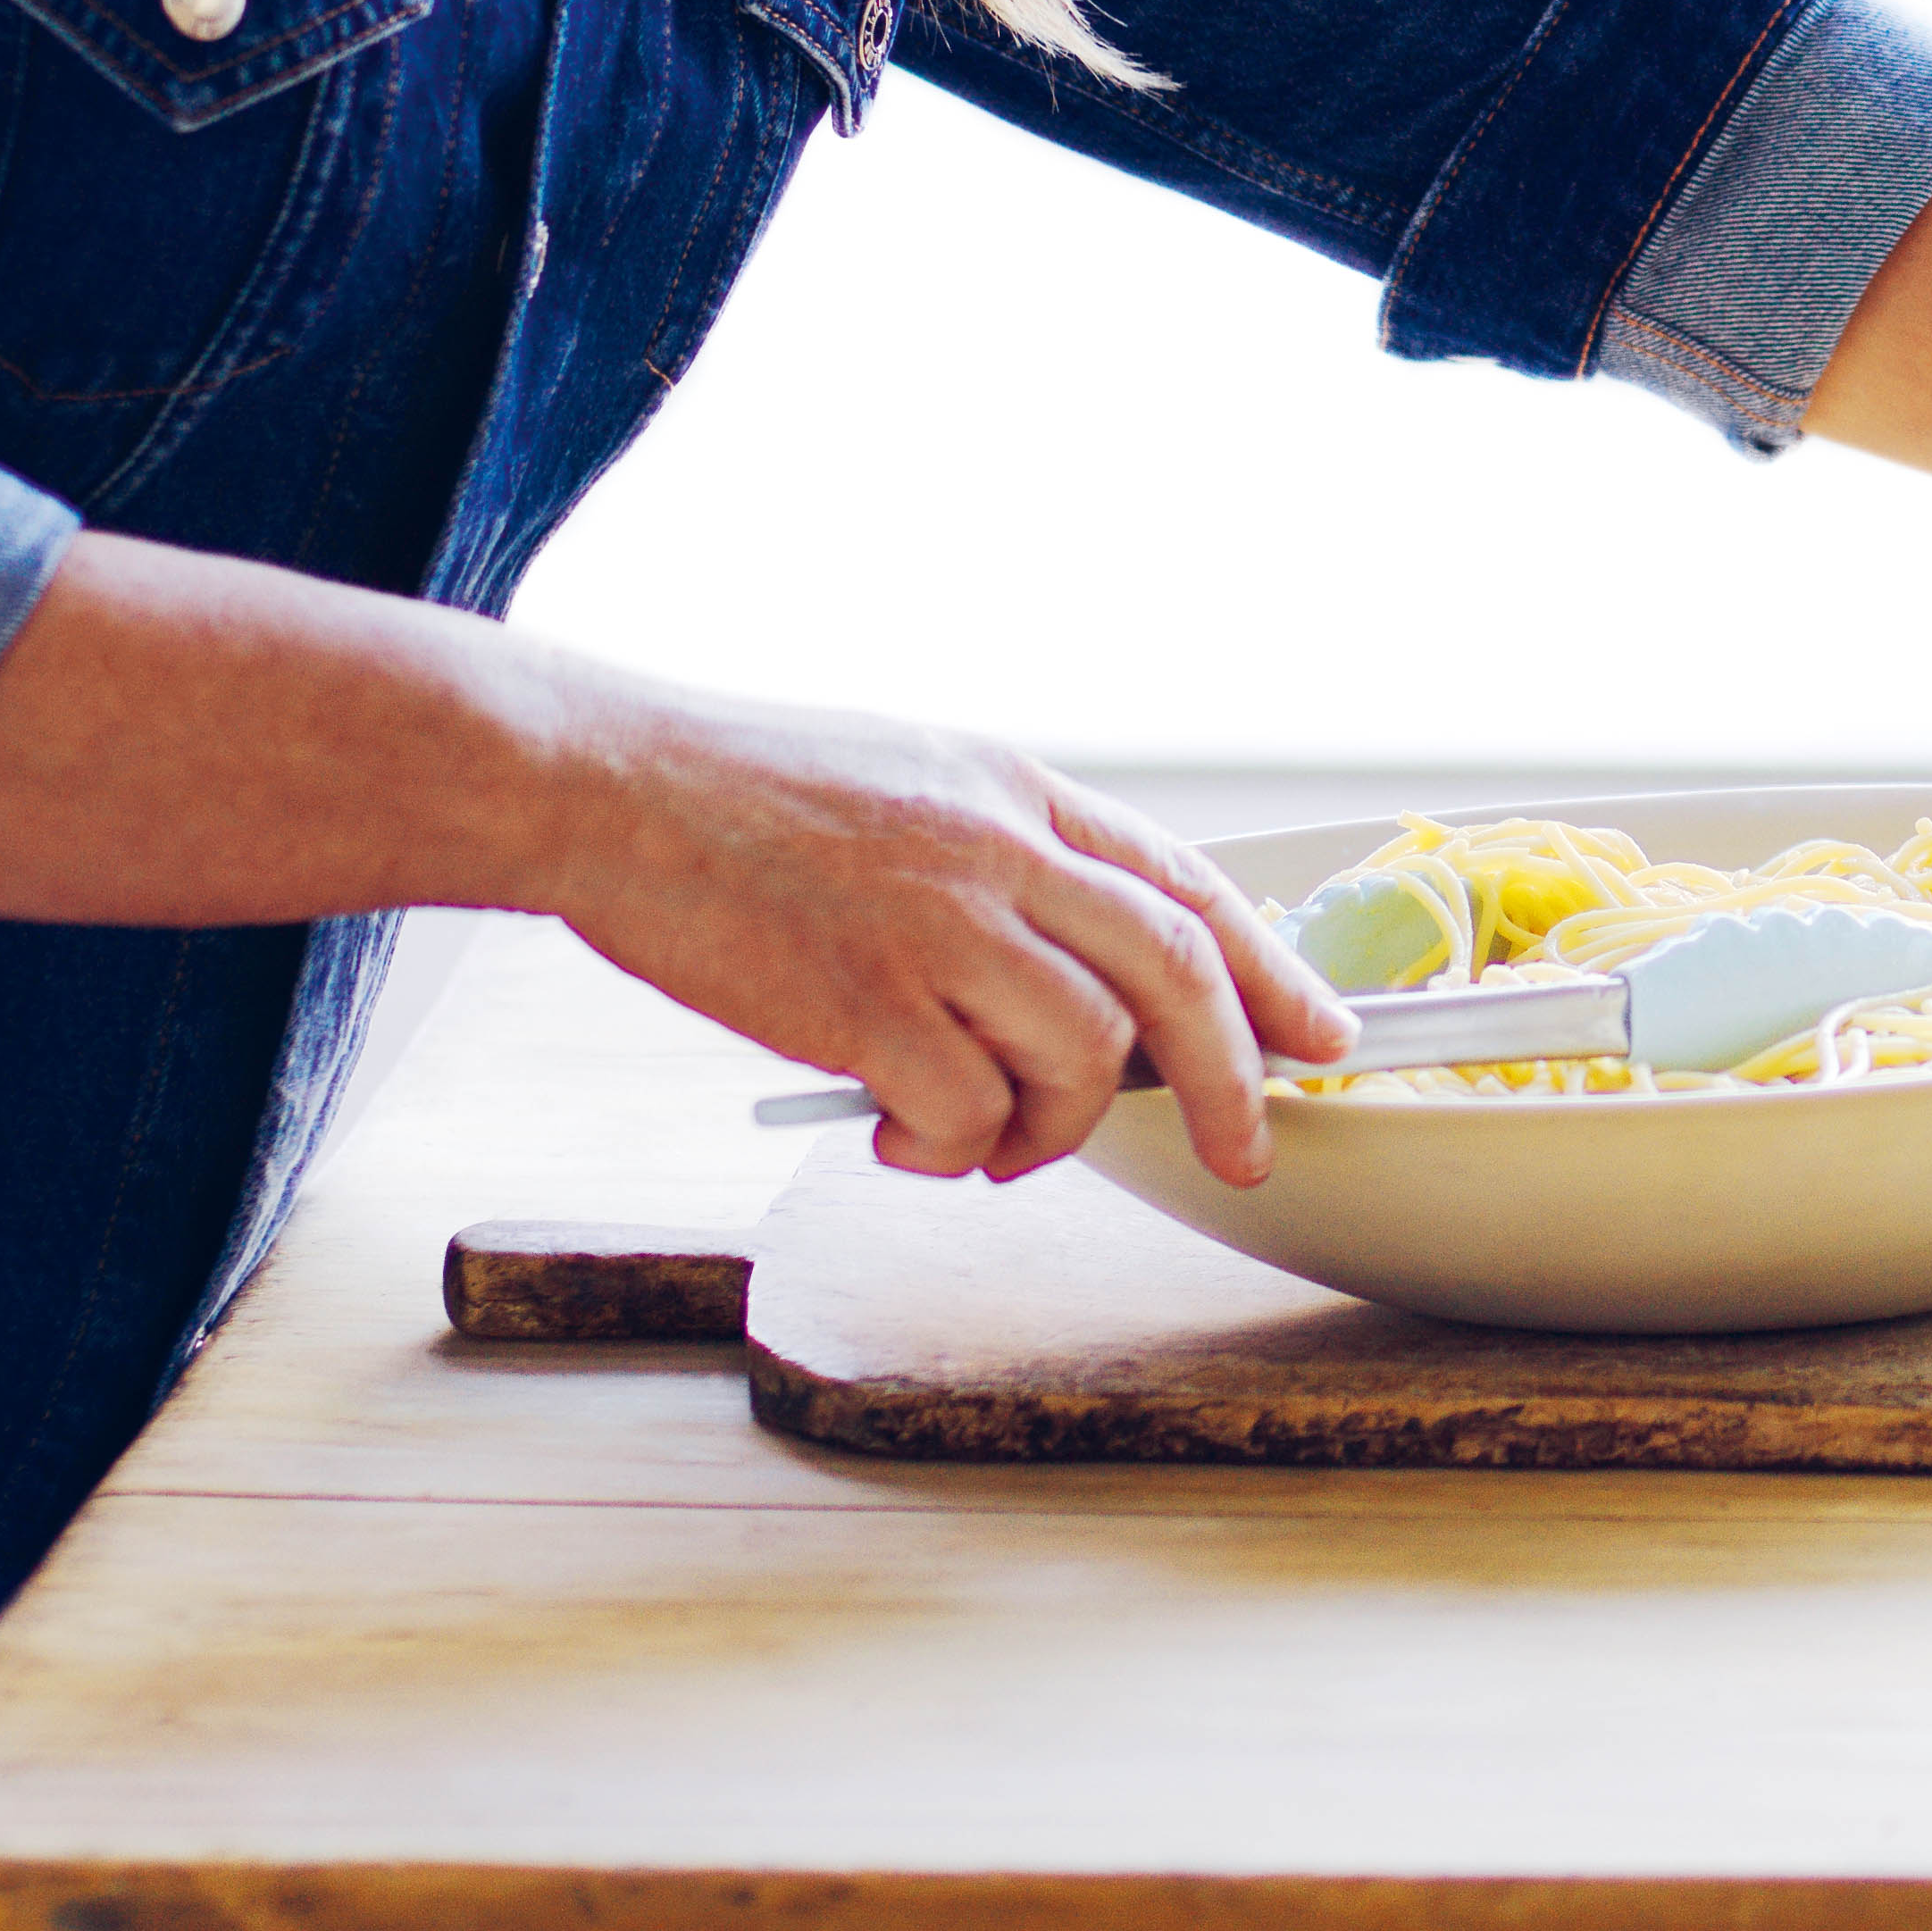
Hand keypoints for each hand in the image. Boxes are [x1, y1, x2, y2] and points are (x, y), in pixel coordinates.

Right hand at [526, 678, 1345, 1180]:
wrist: (613, 785)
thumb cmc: (747, 794)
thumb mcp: (916, 778)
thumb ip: (1010, 858)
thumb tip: (1091, 974)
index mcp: (1019, 790)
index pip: (1182, 886)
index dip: (1267, 969)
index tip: (1318, 1035)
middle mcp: (999, 849)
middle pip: (1173, 975)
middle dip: (1230, 1076)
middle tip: (1246, 1150)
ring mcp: (937, 923)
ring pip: (1076, 1059)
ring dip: (1050, 1133)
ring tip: (985, 1145)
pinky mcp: (865, 1001)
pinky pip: (966, 1115)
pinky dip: (951, 1152)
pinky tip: (897, 1139)